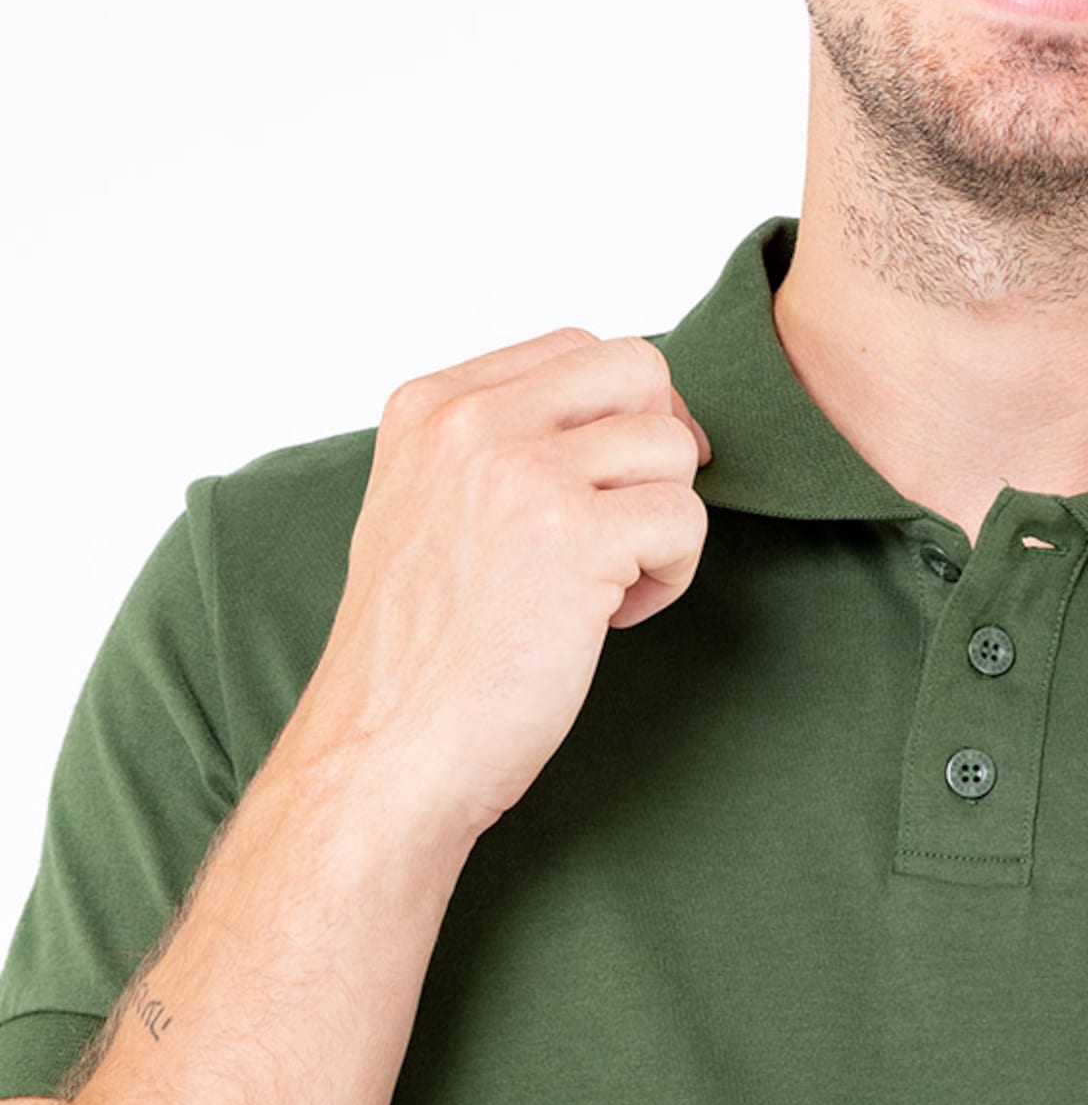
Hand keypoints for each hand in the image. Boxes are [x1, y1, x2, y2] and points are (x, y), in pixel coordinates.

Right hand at [278, 328, 711, 844]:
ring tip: (607, 585)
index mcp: (430, 407)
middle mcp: (469, 425)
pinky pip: (685, 517)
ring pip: (672, 446)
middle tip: (635, 522)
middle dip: (661, 444)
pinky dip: (671, 574)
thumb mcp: (428, 507)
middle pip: (638, 368)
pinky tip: (611, 620)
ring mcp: (520, 474)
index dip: (621, 412)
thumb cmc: (421, 652)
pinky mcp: (574, 536)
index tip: (608, 483)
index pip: (576, 350)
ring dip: (664, 521)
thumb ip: (500, 446)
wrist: (385, 755)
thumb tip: (627, 413)